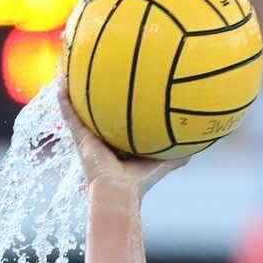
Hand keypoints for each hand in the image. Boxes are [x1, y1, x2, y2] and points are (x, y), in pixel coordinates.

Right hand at [57, 83, 188, 196]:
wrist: (120, 191)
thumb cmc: (142, 180)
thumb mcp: (164, 162)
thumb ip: (179, 154)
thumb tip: (201, 144)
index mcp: (120, 144)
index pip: (119, 122)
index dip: (120, 108)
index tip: (123, 90)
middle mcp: (103, 139)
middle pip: (98, 113)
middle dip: (95, 95)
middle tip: (95, 72)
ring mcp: (89, 138)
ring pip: (79, 110)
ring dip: (75, 92)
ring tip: (71, 71)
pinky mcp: (79, 139)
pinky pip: (69, 116)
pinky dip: (64, 101)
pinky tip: (61, 82)